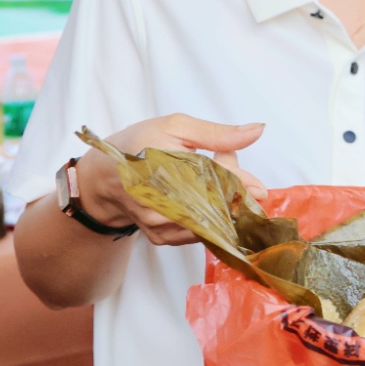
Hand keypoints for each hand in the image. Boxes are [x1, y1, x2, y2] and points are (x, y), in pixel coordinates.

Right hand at [76, 114, 266, 245]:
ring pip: (209, 222)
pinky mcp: (162, 238)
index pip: (211, 182)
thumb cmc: (140, 144)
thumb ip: (217, 133)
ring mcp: (159, 225)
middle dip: (230, 189)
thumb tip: (257, 131)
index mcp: (160, 170)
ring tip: (208, 178)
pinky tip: (201, 197)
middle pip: (214, 206)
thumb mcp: (177, 127)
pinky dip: (209, 216)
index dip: (238, 184)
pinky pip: (199, 232)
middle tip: (226, 164)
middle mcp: (158, 204)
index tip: (259, 189)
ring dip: (221, 203)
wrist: (105, 175)